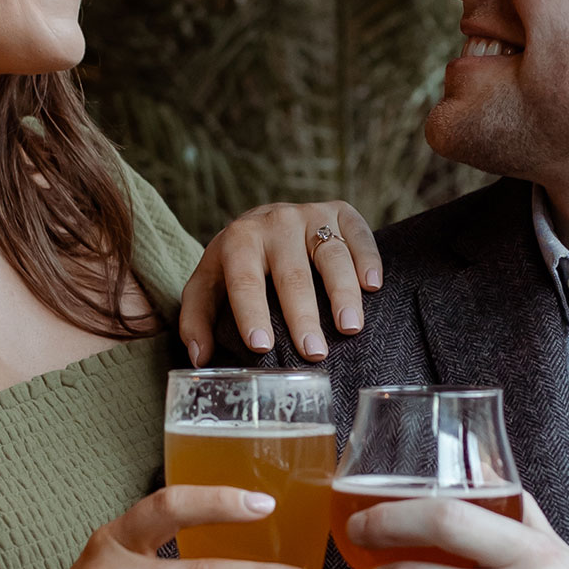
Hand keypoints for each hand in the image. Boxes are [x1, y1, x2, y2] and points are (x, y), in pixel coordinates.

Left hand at [179, 200, 380, 364]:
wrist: (262, 221)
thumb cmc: (236, 264)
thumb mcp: (207, 286)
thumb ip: (196, 320)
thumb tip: (200, 357)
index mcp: (239, 240)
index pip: (245, 280)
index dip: (252, 314)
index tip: (262, 347)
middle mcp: (276, 222)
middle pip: (292, 274)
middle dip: (303, 315)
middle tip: (313, 352)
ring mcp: (311, 214)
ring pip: (330, 254)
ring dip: (342, 292)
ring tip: (350, 328)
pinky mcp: (340, 211)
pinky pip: (359, 232)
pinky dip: (368, 257)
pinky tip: (373, 286)